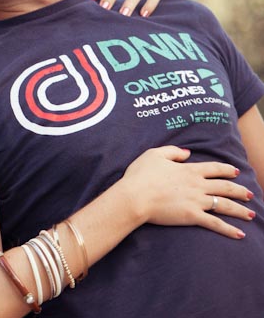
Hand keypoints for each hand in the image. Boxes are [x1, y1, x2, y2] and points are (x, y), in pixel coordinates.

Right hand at [120, 146, 252, 238]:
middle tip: (250, 194)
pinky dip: (229, 230)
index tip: (236, 171)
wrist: (134, 197)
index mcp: (189, 170)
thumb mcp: (154, 155)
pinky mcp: (192, 216)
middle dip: (240, 191)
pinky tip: (240, 234)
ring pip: (225, 205)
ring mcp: (197, 201)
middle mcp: (198, 185)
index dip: (227, 169)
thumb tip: (188, 153)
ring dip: (240, 210)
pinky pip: (215, 223)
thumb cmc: (141, 175)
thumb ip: (173, 151)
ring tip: (251, 214)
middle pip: (226, 187)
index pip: (215, 168)